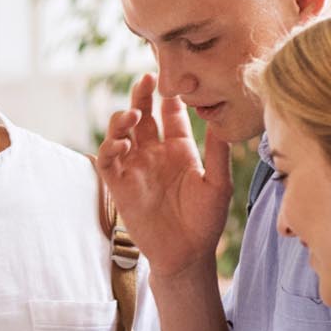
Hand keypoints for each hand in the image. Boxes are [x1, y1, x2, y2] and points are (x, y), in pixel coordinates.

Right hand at [95, 73, 233, 278]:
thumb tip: (222, 119)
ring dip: (123, 119)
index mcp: (179, 149)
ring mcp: (135, 168)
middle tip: (147, 79)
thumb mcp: (217, 184)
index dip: (171, 96)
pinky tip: (123, 142)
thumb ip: (218, 152)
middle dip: (142, 95)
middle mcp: (155, 154)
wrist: (186, 254)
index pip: (171, 114)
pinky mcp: (120, 185)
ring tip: (134, 115)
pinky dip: (110, 147)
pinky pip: (108, 160)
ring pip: (121, 133)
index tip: (174, 76)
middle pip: (144, 115)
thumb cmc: (206, 221)